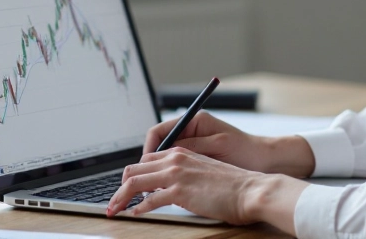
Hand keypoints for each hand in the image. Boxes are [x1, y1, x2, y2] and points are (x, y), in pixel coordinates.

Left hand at [107, 146, 308, 232]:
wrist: (251, 190)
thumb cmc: (234, 185)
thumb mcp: (205, 171)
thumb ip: (186, 174)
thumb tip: (171, 188)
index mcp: (182, 152)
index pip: (147, 159)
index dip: (134, 174)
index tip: (128, 189)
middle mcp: (176, 159)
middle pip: (135, 169)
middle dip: (120, 186)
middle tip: (114, 201)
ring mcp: (176, 174)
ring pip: (135, 183)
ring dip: (120, 197)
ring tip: (114, 209)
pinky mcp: (180, 191)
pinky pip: (149, 200)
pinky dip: (138, 208)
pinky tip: (134, 214)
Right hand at [145, 111, 314, 176]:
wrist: (265, 160)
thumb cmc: (246, 150)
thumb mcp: (218, 146)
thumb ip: (193, 146)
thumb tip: (168, 150)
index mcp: (195, 121)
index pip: (160, 130)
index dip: (149, 147)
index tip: (145, 164)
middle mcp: (192, 130)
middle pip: (160, 143)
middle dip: (149, 160)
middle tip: (144, 179)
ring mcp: (194, 144)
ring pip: (166, 155)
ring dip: (158, 169)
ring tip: (153, 185)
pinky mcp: (198, 156)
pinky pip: (176, 163)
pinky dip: (169, 173)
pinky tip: (168, 185)